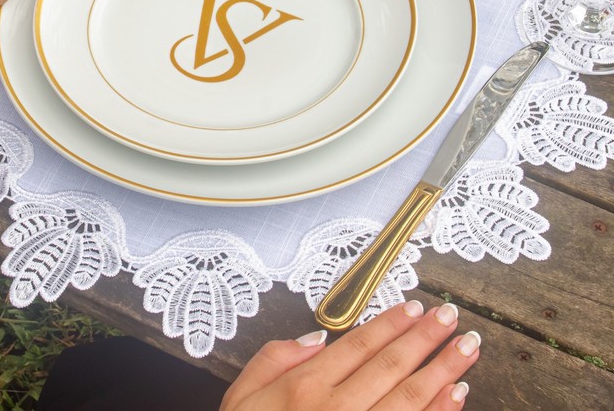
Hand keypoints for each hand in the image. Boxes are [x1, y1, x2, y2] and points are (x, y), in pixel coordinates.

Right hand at [221, 301, 479, 410]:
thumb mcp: (242, 395)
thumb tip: (316, 337)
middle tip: (451, 317)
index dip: (390, 324)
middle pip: (391, 365)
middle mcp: (337, 409)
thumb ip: (275, 358)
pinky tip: (457, 394)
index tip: (415, 308)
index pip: (359, 345)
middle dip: (425, 339)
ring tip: (467, 349)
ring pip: (410, 397)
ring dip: (443, 371)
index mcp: (306, 387)